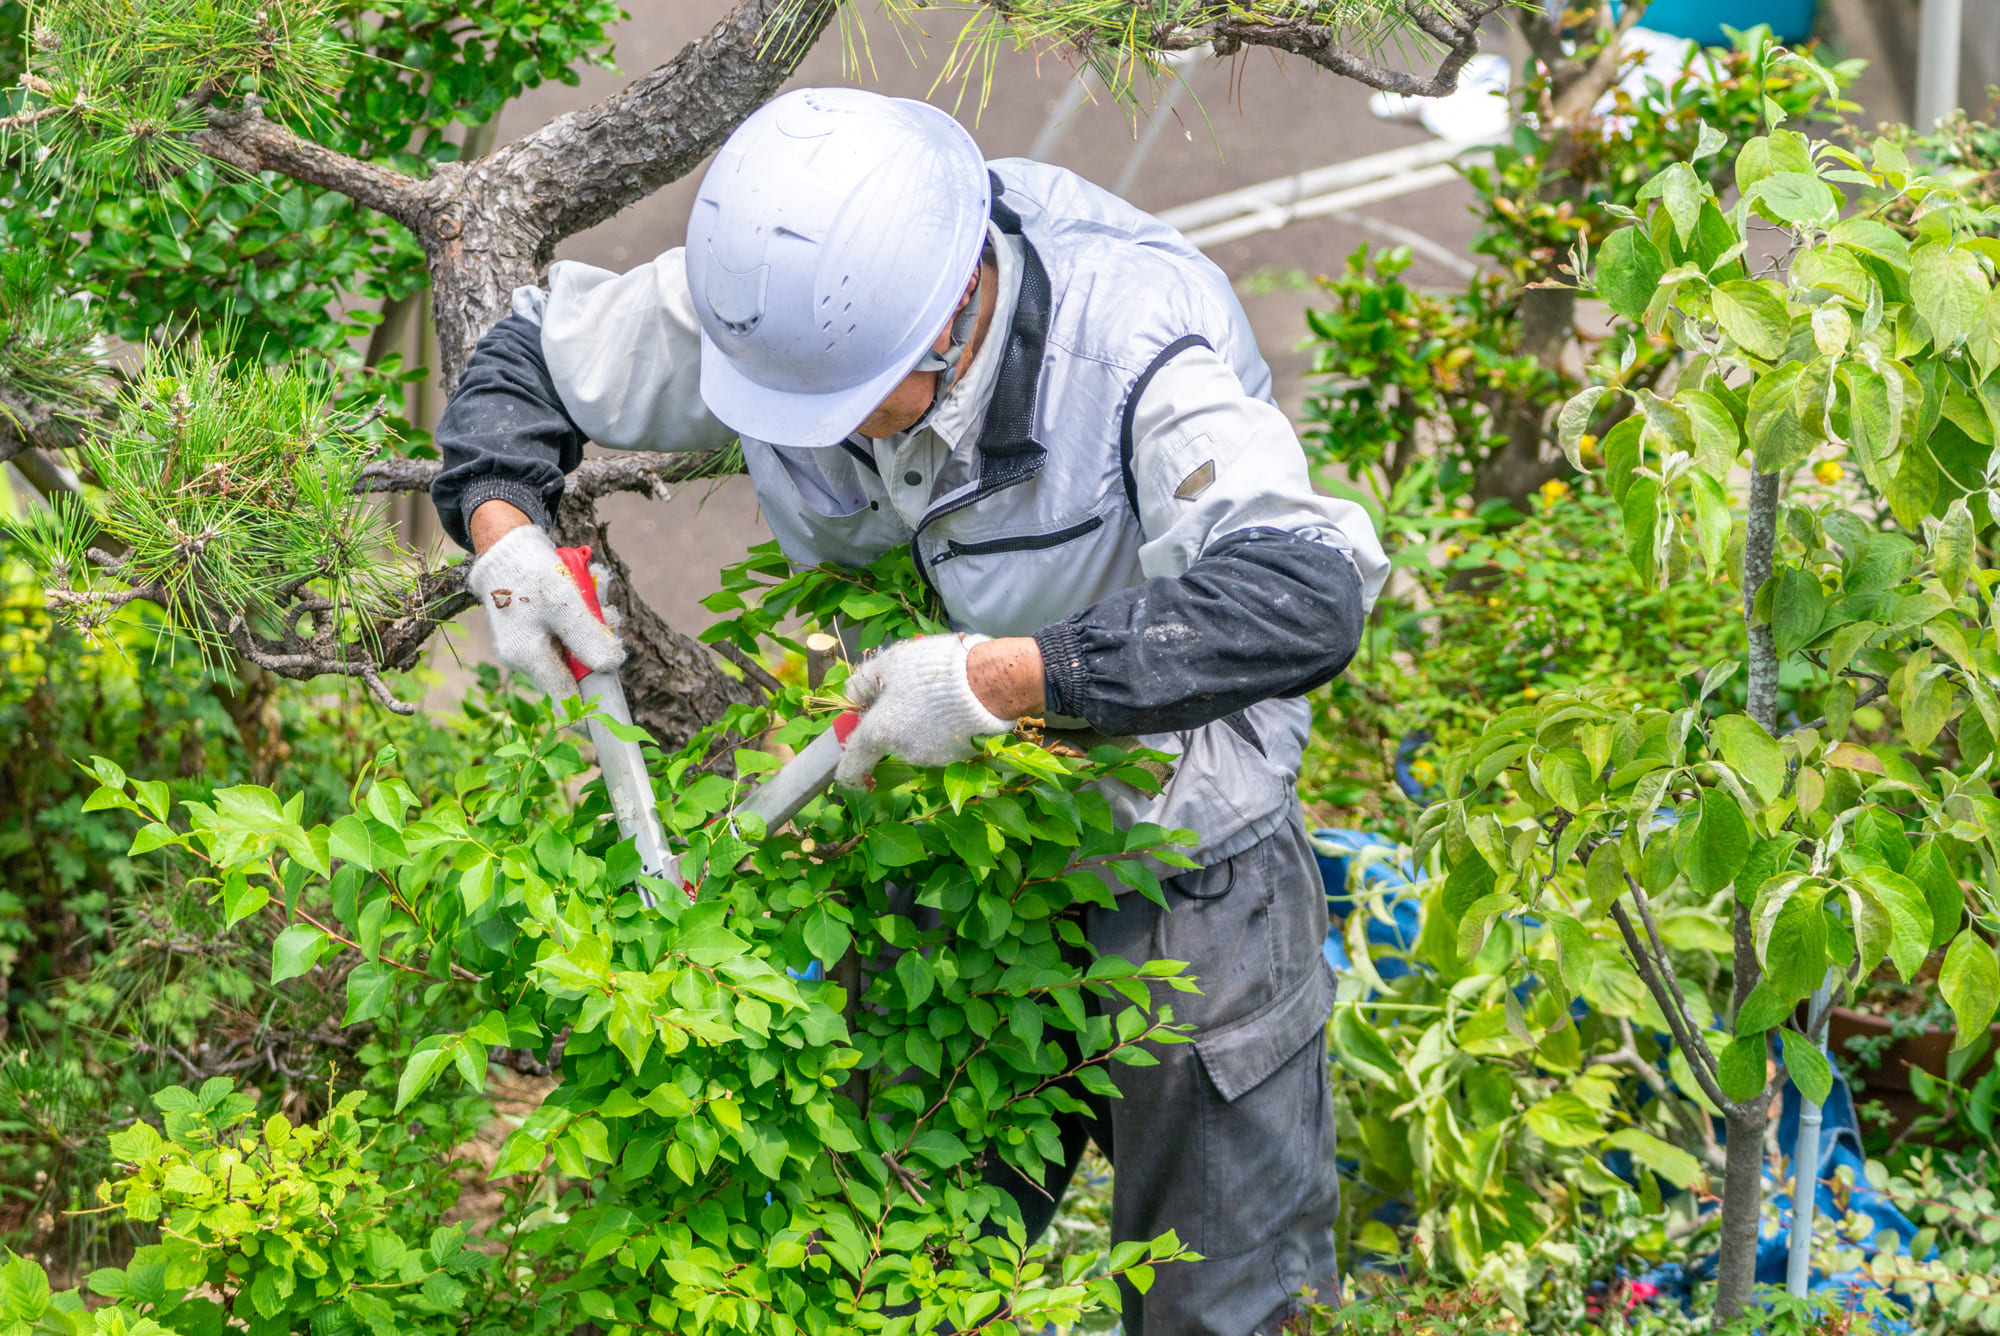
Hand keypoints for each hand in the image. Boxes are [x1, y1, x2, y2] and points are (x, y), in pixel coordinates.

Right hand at [467, 522, 625, 698]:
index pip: (566, 699)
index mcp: (528, 658)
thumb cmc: (531, 574)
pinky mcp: (536, 628)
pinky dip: (583, 611)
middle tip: (609, 613)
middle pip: (577, 666)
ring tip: (596, 585)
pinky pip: (568, 629)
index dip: (593, 702)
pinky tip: (588, 585)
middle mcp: (525, 657)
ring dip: (595, 620)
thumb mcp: (566, 605)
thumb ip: (588, 639)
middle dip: (599, 641)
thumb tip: (611, 667)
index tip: (614, 701)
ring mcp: (530, 643)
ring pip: (576, 644)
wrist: (505, 545)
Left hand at [835, 633, 1018, 785]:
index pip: (854, 763)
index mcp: (880, 731)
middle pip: (888, 743)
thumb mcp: (889, 664)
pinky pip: (939, 742)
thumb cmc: (930, 670)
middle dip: (892, 726)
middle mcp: (902, 751)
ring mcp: (931, 757)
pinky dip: (940, 729)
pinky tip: (952, 707)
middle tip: (906, 695)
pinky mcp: (956, 756)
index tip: (845, 773)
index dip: (847, 770)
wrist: (985, 683)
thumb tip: (852, 698)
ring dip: (917, 726)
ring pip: (915, 742)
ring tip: (935, 696)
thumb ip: (863, 683)